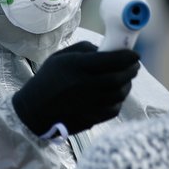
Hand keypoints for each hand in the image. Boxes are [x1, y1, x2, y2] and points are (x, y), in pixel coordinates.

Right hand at [12, 41, 139, 136]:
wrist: (33, 111)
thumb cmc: (47, 80)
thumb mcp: (60, 57)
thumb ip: (85, 50)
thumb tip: (108, 50)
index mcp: (76, 67)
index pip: (111, 59)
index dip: (128, 56)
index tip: (134, 54)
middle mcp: (85, 85)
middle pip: (119, 77)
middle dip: (131, 69)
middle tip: (134, 65)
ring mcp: (90, 104)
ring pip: (120, 94)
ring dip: (127, 85)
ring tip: (125, 79)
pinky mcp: (92, 119)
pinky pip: (114, 109)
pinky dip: (119, 100)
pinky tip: (115, 94)